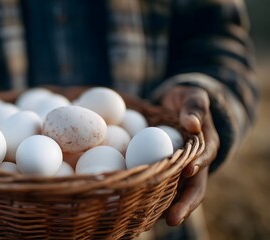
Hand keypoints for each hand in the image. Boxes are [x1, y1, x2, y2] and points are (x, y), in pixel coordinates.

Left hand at [159, 86, 219, 225]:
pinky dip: (150, 195)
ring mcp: (180, 170)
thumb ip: (195, 107)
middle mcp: (195, 162)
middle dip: (184, 204)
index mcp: (206, 145)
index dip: (197, 164)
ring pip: (176, 192)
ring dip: (166, 207)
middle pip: (194, 187)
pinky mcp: (164, 170)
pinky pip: (158, 184)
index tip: (187, 170)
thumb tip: (192, 124)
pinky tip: (134, 206)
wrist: (176, 106)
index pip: (205, 157)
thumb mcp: (193, 97)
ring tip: (150, 221)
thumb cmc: (186, 101)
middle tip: (172, 219)